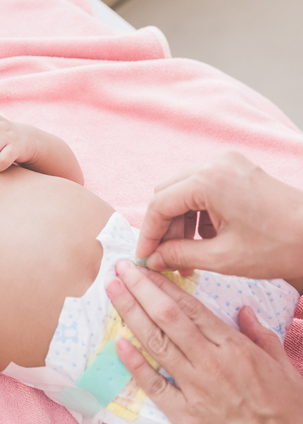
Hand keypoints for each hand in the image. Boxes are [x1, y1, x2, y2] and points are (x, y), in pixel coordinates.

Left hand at [106, 263, 302, 423]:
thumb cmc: (291, 418)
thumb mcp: (284, 368)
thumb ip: (261, 335)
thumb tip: (245, 309)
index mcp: (236, 348)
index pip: (191, 307)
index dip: (165, 285)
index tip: (146, 269)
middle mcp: (212, 363)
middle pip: (168, 317)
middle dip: (141, 288)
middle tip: (120, 269)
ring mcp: (197, 390)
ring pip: (157, 343)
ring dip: (131, 313)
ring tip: (112, 291)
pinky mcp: (187, 418)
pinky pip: (155, 386)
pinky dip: (135, 364)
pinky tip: (117, 343)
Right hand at [137, 151, 302, 279]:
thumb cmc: (278, 246)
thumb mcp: (223, 257)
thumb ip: (181, 256)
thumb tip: (154, 260)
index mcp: (208, 180)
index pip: (159, 204)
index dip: (149, 234)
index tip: (145, 258)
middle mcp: (213, 164)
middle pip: (168, 193)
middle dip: (163, 227)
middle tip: (164, 258)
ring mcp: (226, 164)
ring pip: (184, 191)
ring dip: (180, 222)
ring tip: (186, 256)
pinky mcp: (236, 169)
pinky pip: (203, 188)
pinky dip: (198, 213)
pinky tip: (205, 241)